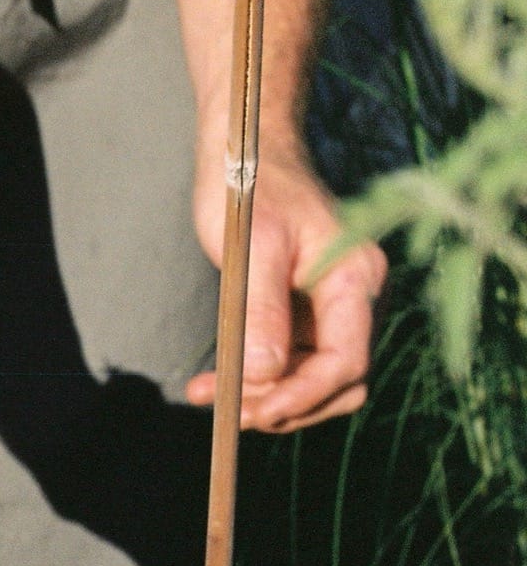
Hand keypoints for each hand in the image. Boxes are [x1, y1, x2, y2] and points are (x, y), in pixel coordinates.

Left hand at [188, 149, 385, 433]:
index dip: (304, 395)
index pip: (345, 360)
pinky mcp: (305, 313)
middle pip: (337, 381)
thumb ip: (262, 310)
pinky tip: (214, 384)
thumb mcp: (252, 246)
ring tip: (209, 397)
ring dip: (268, 399)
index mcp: (355, 278)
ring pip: (313, 379)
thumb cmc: (248, 187)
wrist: (244, 153)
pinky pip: (290, 363)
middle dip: (286, 404)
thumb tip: (266, 374)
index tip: (255, 411)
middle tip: (229, 412)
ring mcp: (332, 308)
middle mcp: (355, 297)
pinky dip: (257, 380)